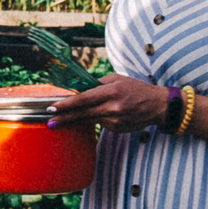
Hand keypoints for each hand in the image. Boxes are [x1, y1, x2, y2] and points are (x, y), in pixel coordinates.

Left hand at [47, 74, 174, 133]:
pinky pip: (100, 124)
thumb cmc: (136, 88)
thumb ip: (96, 84)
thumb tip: (77, 90)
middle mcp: (112, 107)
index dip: (67, 104)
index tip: (52, 107)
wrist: (158, 105)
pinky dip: (96, 119)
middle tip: (49, 121)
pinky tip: (103, 114)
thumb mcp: (116, 79)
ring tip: (60, 122)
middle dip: (64, 118)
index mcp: (111, 91)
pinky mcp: (117, 128)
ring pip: (90, 120)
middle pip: (82, 114)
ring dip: (76, 120)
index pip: (83, 99)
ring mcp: (115, 120)